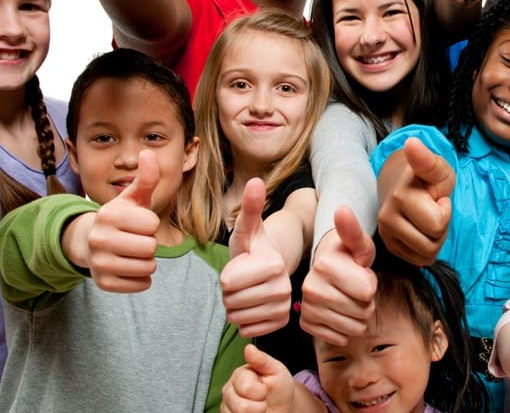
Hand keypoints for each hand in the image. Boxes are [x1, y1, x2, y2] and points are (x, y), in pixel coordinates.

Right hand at [87, 150, 160, 291]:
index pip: (152, 224)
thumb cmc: (123, 218)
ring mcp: (98, 263)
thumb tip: (149, 152)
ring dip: (146, 261)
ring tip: (131, 252)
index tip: (137, 223)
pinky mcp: (103, 283)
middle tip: (134, 239)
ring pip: (148, 267)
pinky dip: (141, 278)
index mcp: (108, 214)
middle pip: (150, 247)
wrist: (93, 244)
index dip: (150, 224)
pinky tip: (128, 267)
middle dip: (149, 243)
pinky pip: (142, 284)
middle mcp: (99, 238)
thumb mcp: (134, 198)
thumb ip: (146, 177)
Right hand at [220, 344, 294, 412]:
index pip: (246, 388)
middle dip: (259, 406)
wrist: (283, 406)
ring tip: (259, 408)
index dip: (261, 392)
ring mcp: (226, 406)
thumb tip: (248, 347)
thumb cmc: (279, 387)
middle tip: (263, 400)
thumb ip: (261, 360)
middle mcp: (228, 390)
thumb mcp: (275, 370)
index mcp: (239, 375)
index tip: (266, 388)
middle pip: (241, 407)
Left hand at [221, 177, 291, 337]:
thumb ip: (250, 207)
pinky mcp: (280, 323)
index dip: (226, 274)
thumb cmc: (254, 247)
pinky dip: (243, 320)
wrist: (272, 266)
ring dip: (234, 306)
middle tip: (242, 279)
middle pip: (231, 301)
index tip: (240, 265)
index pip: (228, 282)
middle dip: (229, 292)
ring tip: (246, 291)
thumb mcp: (247, 228)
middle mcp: (283, 287)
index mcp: (273, 264)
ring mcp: (283, 307)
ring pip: (236, 317)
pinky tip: (252, 305)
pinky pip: (246, 329)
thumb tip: (256, 180)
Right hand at [300, 207, 376, 344]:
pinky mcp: (307, 324)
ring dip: (358, 316)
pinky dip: (345, 329)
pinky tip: (340, 313)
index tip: (360, 273)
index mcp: (324, 266)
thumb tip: (342, 210)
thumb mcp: (358, 243)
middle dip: (366, 302)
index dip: (371, 284)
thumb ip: (354, 230)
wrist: (327, 270)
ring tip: (349, 299)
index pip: (368, 291)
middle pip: (362, 311)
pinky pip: (340, 338)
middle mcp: (310, 288)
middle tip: (355, 288)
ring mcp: (306, 308)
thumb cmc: (348, 256)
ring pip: (354, 328)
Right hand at [377, 138, 454, 265]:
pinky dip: (424, 249)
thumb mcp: (437, 169)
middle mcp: (387, 214)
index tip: (435, 194)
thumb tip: (412, 143)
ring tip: (428, 219)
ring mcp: (384, 231)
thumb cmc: (427, 179)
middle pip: (432, 243)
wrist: (404, 185)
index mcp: (401, 194)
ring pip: (425, 254)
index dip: (444, 211)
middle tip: (434, 210)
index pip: (437, 224)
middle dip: (441, 228)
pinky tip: (420, 230)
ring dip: (434, 240)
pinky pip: (416, 260)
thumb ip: (428, 160)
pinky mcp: (387, 244)